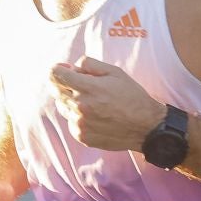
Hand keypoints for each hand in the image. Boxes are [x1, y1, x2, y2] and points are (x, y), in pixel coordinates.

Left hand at [48, 57, 165, 152]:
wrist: (145, 126)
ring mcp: (80, 124)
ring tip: (90, 100)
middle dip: (64, 83)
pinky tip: (94, 115)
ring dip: (70, 100)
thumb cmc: (132, 96)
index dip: (58, 69)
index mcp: (87, 88)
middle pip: (55, 90)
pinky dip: (77, 116)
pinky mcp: (82, 136)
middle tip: (80, 83)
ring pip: (62, 106)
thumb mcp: (115, 72)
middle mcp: (80, 106)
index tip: (66, 69)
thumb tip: (73, 66)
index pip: (55, 75)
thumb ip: (90, 64)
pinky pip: (70, 122)